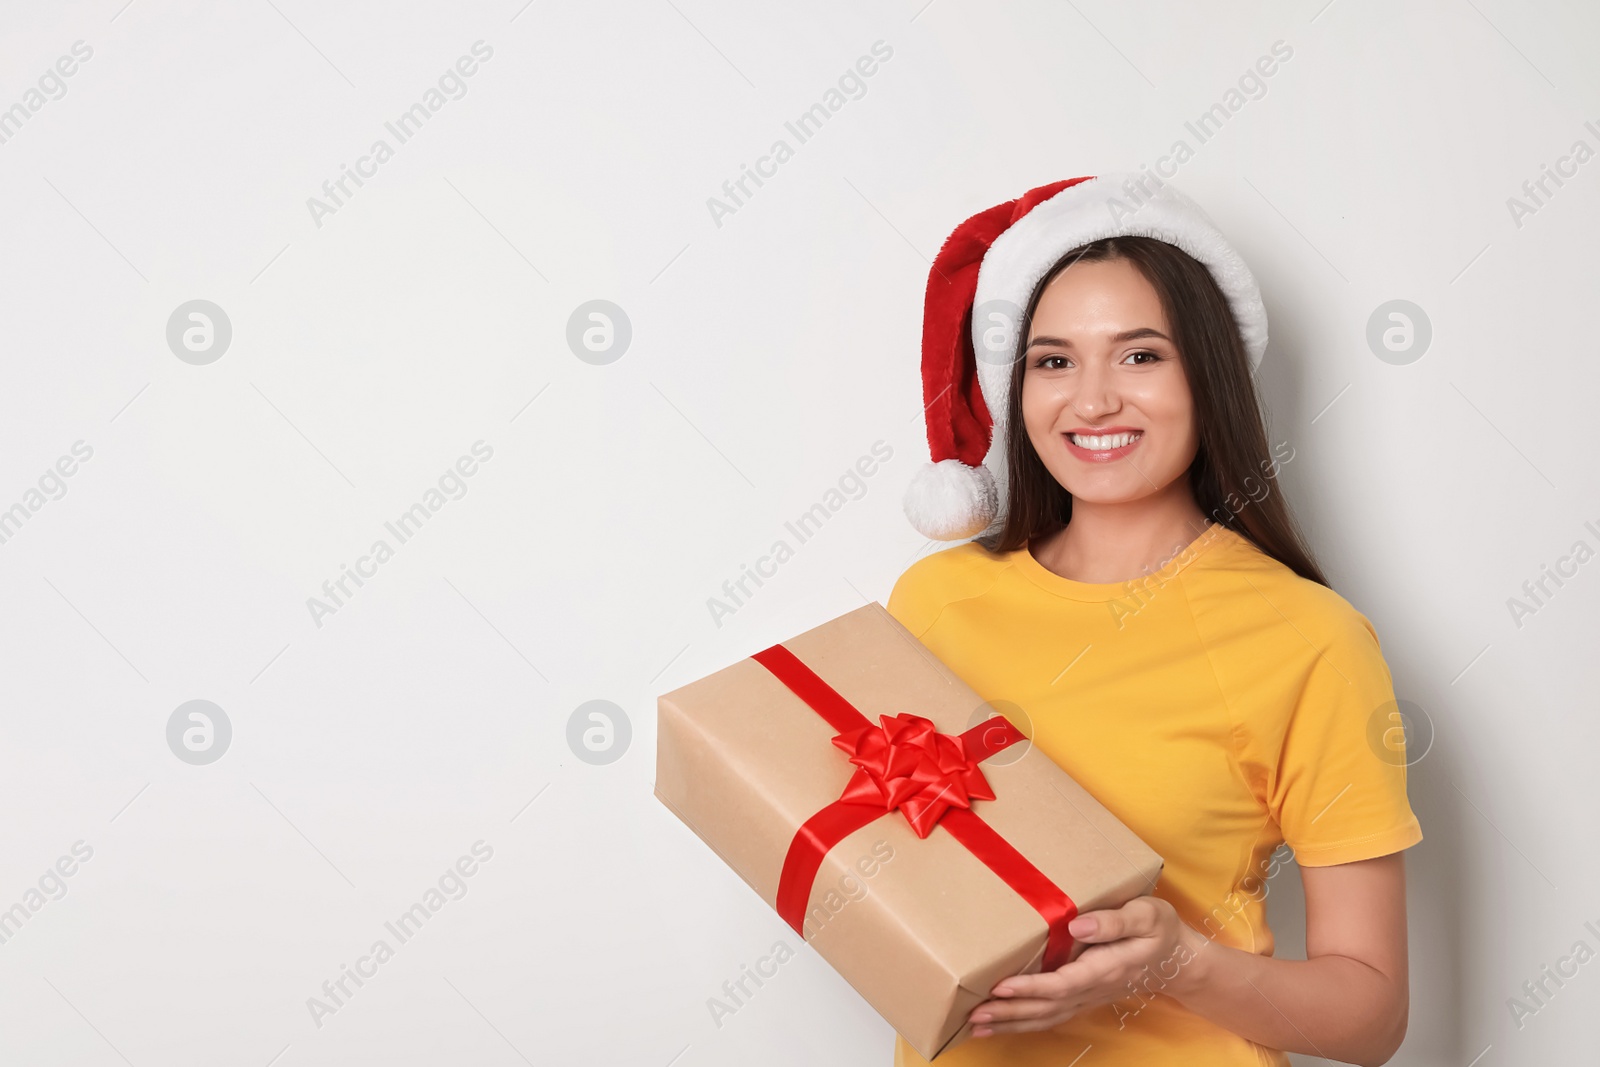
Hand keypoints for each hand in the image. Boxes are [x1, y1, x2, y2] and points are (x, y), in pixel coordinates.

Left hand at [966, 895, 1201, 1037]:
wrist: (1177, 959)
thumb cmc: (1159, 929)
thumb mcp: (1147, 915)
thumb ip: (1114, 922)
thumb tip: (1078, 926)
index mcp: (1105, 967)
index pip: (1062, 983)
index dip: (1031, 987)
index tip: (1001, 986)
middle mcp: (1093, 988)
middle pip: (1047, 1007)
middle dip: (1010, 1012)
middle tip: (974, 1014)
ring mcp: (1088, 997)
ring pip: (1046, 1016)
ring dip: (1012, 1023)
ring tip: (977, 1026)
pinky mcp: (1083, 998)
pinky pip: (1051, 1015)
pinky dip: (1025, 1022)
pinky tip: (1002, 1023)